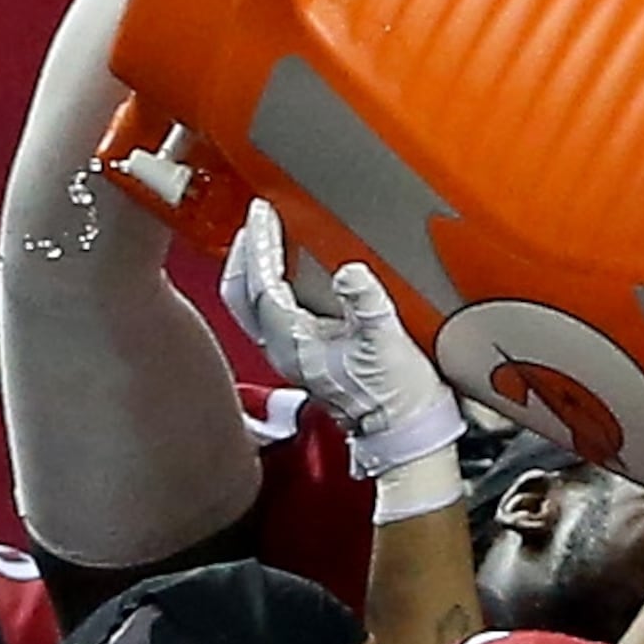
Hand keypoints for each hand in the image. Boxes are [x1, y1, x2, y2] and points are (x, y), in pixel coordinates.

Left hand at [221, 201, 461, 474]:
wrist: (403, 432)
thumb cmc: (396, 395)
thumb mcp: (387, 343)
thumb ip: (366, 304)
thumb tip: (349, 271)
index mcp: (294, 343)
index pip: (262, 286)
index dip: (260, 246)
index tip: (262, 212)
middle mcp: (281, 349)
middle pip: (240, 294)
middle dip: (244, 253)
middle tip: (255, 219)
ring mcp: (288, 354)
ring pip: (251, 304)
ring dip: (254, 267)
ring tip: (266, 235)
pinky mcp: (302, 355)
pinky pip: (270, 312)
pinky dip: (270, 283)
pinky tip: (288, 268)